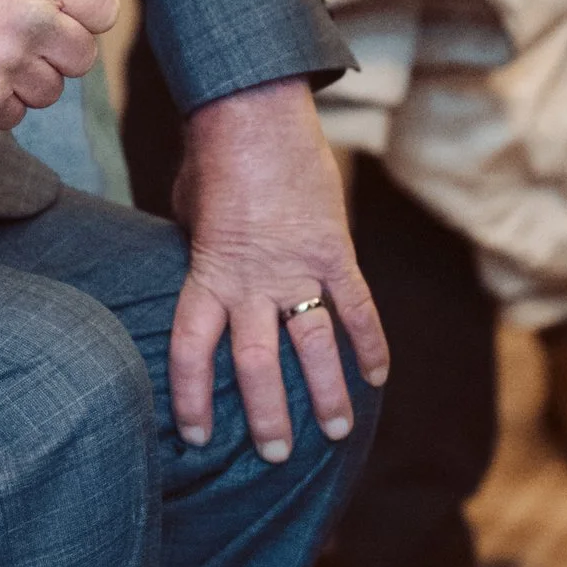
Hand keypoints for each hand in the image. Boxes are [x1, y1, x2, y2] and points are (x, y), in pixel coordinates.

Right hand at [0, 0, 119, 129]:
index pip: (104, 8)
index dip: (85, 15)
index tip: (56, 14)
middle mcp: (28, 13)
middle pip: (83, 56)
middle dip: (55, 52)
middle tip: (13, 37)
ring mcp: (5, 56)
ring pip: (51, 92)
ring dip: (24, 81)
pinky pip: (14, 117)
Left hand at [166, 78, 389, 461]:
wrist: (254, 112)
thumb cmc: (213, 161)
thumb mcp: (189, 217)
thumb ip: (200, 257)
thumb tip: (203, 275)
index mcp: (208, 277)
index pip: (193, 353)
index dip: (193, 399)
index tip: (196, 436)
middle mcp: (251, 283)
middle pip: (257, 365)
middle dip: (267, 415)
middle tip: (274, 454)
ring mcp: (297, 269)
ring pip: (312, 347)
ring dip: (326, 393)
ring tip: (336, 433)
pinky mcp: (335, 252)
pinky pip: (356, 307)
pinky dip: (369, 343)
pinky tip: (378, 378)